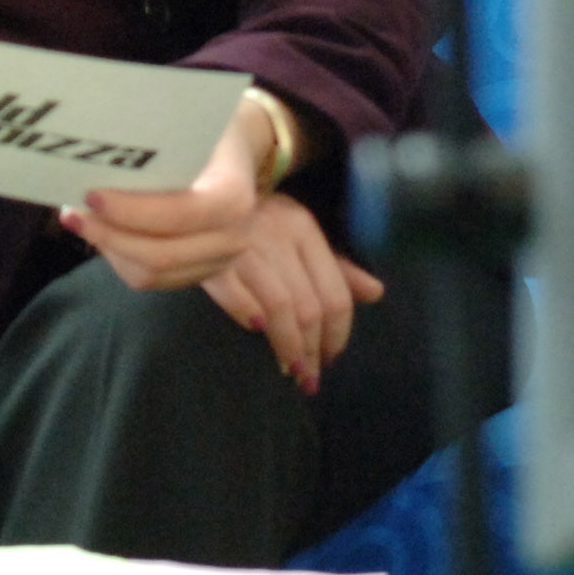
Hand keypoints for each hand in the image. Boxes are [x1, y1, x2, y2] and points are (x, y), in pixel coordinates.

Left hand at [55, 102, 265, 291]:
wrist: (235, 150)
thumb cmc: (204, 130)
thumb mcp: (188, 123)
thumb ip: (155, 141)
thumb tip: (102, 149)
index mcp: (233, 197)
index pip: (180, 215)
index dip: (132, 212)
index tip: (92, 195)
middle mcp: (233, 238)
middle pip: (161, 255)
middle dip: (110, 236)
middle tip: (72, 212)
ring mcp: (219, 261)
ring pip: (151, 274)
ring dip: (109, 249)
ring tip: (77, 219)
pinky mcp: (199, 273)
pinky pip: (151, 280)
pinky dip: (118, 257)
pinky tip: (99, 232)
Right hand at [201, 193, 384, 394]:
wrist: (198, 196)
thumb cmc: (254, 222)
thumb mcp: (297, 236)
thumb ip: (336, 267)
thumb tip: (376, 293)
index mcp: (302, 227)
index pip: (334, 294)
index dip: (337, 335)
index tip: (331, 359)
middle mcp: (276, 233)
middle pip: (308, 307)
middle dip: (312, 350)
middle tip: (309, 378)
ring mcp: (242, 243)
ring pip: (278, 309)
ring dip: (287, 347)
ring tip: (289, 370)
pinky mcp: (209, 256)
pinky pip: (236, 297)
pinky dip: (248, 318)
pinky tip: (256, 334)